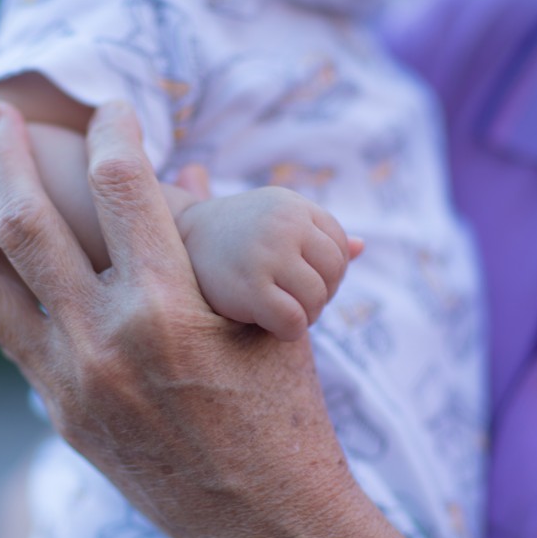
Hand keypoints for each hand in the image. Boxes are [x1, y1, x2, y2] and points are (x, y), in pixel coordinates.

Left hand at [0, 97, 351, 537]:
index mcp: (169, 310)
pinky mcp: (61, 411)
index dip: (115, 134)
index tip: (112, 110)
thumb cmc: (283, 417)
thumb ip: (223, 241)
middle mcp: (105, 342)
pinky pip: (5, 334)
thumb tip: (194, 171)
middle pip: (30, 225)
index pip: (124, 189)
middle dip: (4, 159)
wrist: (262, 523)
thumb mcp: (268, 321)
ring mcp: (72, 382)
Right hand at [177, 187, 360, 340]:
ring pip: (316, 299)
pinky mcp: (251, 288)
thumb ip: (317, 235)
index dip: (328, 273)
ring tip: (281, 313)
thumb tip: (363, 247)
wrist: (174, 245)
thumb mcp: (275, 224)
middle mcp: (284, 223)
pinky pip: (295, 320)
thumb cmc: (231, 239)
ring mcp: (267, 254)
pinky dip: (290, 331)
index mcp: (293, 206)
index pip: (340, 248)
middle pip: (333, 274)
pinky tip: (271, 326)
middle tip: (293, 302)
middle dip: (319, 295)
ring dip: (305, 315)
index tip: (301, 283)